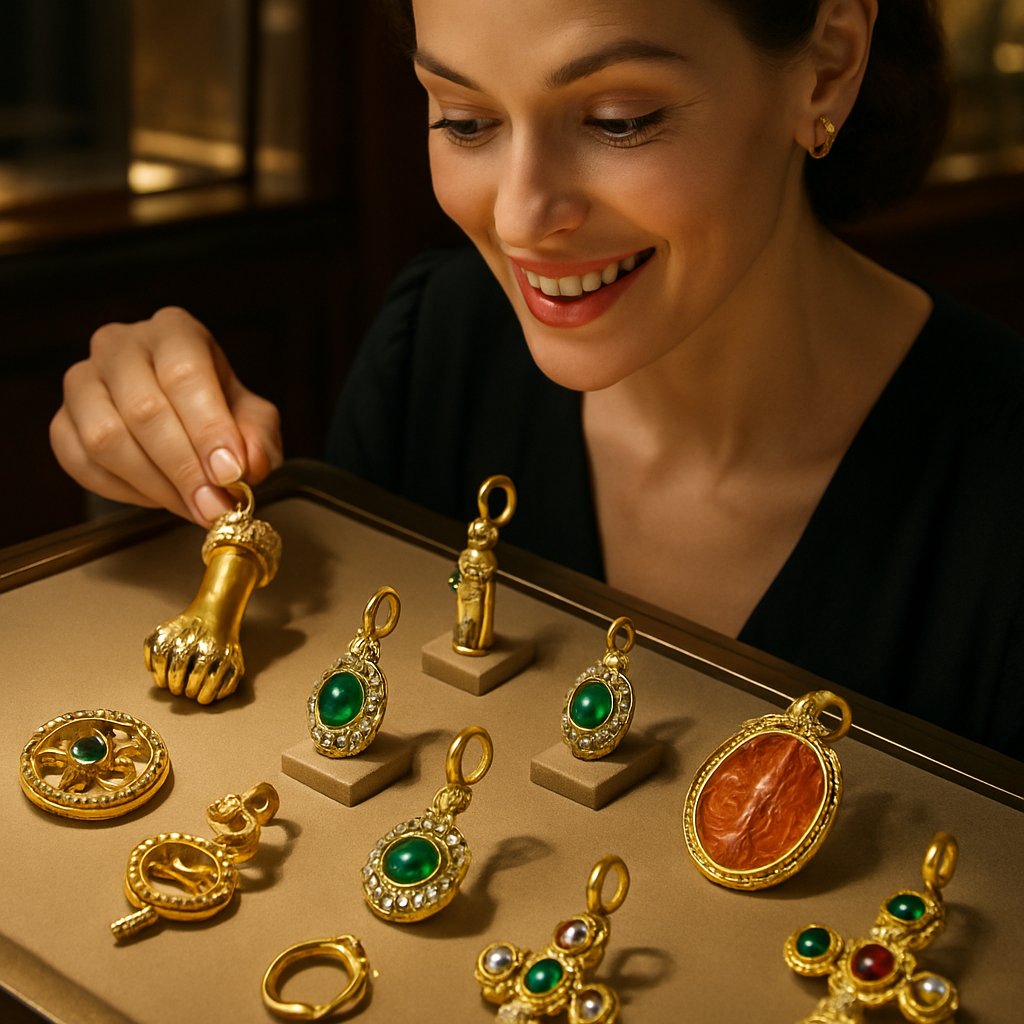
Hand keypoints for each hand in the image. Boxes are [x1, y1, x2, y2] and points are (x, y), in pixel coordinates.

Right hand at [50, 307, 282, 522]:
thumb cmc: (218, 410)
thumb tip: (248, 466)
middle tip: (214, 505)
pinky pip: (81, 463)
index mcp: (174, 332)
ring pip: (106, 438)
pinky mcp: (61, 421)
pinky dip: (124, 492)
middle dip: (184, 468)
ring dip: (155, 485)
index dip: (208, 428)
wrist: (181, 417)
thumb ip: (258, 438)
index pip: (184, 373)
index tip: (230, 473)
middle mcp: (120, 346)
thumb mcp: (253, 418)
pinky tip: (159, 498)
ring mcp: (82, 381)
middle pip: (144, 409)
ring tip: (193, 507)